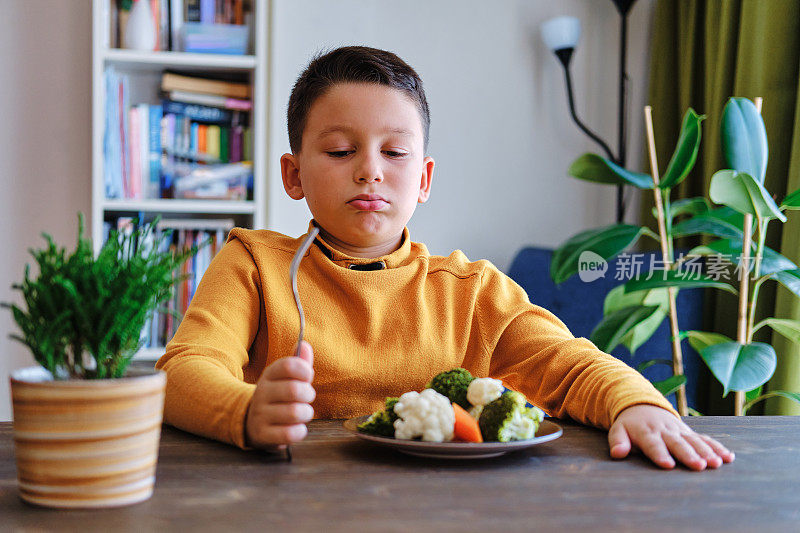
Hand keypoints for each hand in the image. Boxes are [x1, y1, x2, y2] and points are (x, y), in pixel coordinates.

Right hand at [245, 341, 315, 449]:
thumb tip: (304, 344)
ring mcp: (260, 414)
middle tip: (307, 398)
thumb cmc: (278, 397)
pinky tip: (296, 428)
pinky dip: (299, 431)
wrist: (251, 422)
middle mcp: (261, 393)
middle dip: (308, 394)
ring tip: (303, 414)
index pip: (288, 365)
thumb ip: (298, 363)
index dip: (305, 370)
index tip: (307, 377)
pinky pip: (289, 434)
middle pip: (294, 390)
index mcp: (269, 375)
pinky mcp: (262, 435)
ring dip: (306, 414)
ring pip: (294, 413)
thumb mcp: (285, 378)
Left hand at [608, 404, 734, 469]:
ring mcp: (679, 431)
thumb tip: (617, 453)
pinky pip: (705, 438)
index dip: (660, 454)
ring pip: (694, 441)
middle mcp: (665, 431)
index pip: (653, 444)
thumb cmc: (629, 425)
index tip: (668, 465)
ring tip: (716, 463)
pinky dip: (717, 447)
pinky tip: (729, 457)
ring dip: (707, 451)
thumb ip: (618, 442)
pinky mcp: (689, 432)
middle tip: (699, 466)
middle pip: (677, 443)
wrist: (642, 405)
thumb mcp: (618, 431)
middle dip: (688, 454)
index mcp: (646, 432)